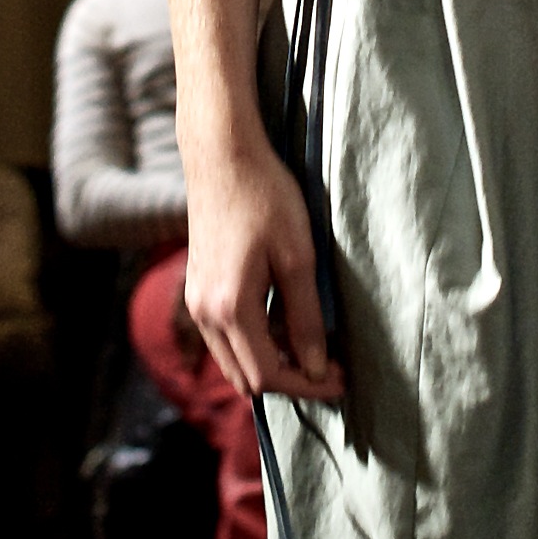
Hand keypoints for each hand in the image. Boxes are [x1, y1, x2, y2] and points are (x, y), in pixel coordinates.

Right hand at [182, 134, 343, 401]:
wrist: (222, 155)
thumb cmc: (264, 196)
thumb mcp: (298, 256)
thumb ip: (306, 317)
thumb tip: (316, 367)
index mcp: (230, 307)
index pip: (268, 374)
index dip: (308, 384)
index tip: (342, 376)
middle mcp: (204, 313)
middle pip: (246, 378)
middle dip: (289, 381)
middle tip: (329, 368)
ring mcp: (195, 300)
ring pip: (232, 361)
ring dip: (269, 364)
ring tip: (309, 347)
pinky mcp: (196, 286)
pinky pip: (222, 338)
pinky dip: (252, 344)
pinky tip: (280, 323)